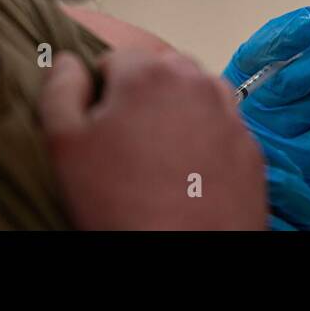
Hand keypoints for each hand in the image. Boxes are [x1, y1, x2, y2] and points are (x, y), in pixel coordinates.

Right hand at [40, 49, 265, 229]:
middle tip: (125, 145)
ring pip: (193, 95)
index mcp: (148, 72)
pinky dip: (205, 139)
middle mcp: (195, 82)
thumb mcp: (65, 145)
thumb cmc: (124, 205)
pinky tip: (185, 171)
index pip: (114, 58)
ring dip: (175, 113)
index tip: (98, 126)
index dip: (100, 92)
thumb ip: (61, 90)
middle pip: (158, 71)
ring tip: (155, 158)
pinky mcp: (248, 145)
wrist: (185, 251)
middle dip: (140, 97)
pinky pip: (221, 126)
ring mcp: (228, 113)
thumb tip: (68, 62)